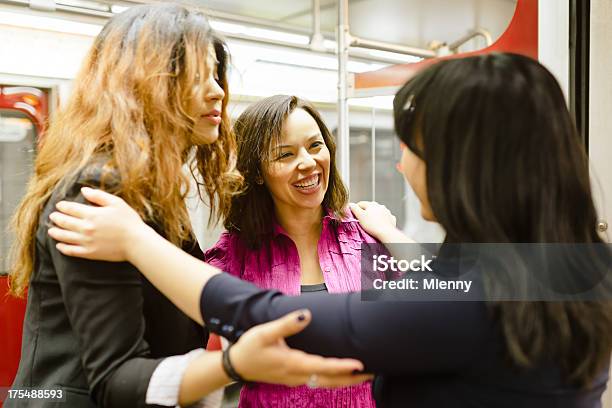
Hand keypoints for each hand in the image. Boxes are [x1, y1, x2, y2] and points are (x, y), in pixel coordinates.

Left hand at [48, 187, 147, 261]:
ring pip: (64, 236)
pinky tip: (59, 245)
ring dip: (55, 232)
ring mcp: (86, 241)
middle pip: (65, 222)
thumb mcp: (117, 203)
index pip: (71, 209)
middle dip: (56, 218)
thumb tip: (84, 190)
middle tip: (52, 216)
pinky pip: (71, 251)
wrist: (137, 242)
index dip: (63, 206)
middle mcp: (86, 228)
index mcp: (92, 214)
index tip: (59, 205)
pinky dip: (63, 248)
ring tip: (51, 230)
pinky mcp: (89, 253)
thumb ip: (99, 196)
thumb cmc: (129, 221)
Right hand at [230, 309, 371, 387]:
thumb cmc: (249, 347)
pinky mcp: (293, 378)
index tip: (360, 365)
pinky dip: (333, 379)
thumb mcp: (265, 332)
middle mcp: (297, 375)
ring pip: (326, 383)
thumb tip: (306, 315)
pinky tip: (340, 374)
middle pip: (330, 381)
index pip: (324, 367)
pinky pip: (319, 382)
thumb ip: (287, 324)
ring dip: (345, 380)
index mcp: (293, 363)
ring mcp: (296, 379)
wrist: (236, 365)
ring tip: (363, 375)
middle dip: (352, 378)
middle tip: (372, 373)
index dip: (343, 367)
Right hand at [349, 201, 396, 240]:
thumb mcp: (360, 216)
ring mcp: (387, 212)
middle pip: (370, 207)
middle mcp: (380, 206)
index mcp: (371, 204)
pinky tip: (380, 224)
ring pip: (378, 212)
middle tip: (363, 220)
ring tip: (371, 223)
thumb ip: (354, 209)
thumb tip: (350, 204)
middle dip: (366, 212)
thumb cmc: (372, 225)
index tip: (355, 214)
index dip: (356, 208)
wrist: (386, 233)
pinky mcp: (391, 218)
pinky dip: (382, 220)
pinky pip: (385, 217)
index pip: (361, 203)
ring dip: (375, 215)